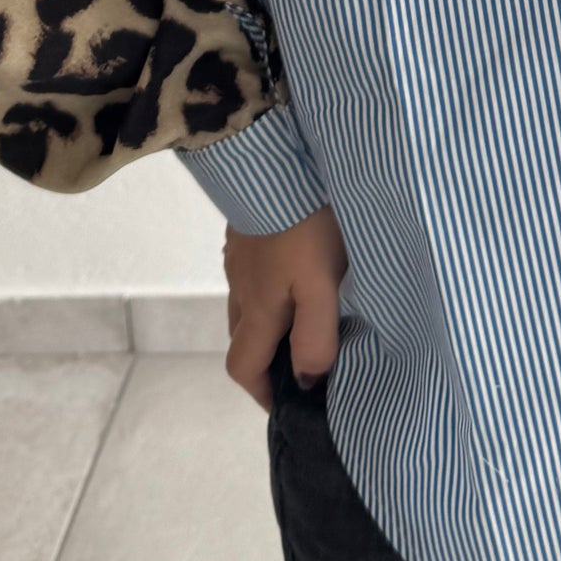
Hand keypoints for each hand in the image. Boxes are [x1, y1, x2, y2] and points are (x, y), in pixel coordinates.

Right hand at [223, 206, 346, 410]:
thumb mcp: (321, 286)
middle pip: (244, 338)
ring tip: (312, 311)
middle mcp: (240, 288)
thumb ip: (315, 337)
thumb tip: (309, 382)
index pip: (243, 368)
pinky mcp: (246, 229)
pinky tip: (300, 265)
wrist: (279, 158)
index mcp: (258, 309)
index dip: (262, 393)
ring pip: (248, 303)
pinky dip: (271, 284)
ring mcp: (239, 256)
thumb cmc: (307, 227)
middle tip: (308, 357)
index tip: (290, 402)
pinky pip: (253, 271)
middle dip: (269, 358)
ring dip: (271, 319)